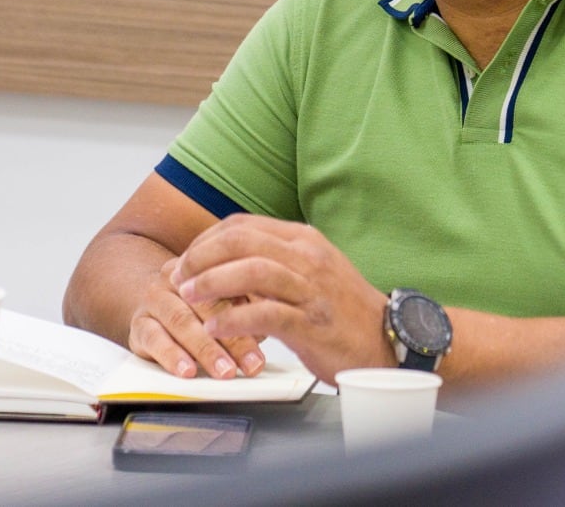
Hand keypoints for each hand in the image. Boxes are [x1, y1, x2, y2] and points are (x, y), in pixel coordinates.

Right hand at [127, 256, 265, 380]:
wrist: (155, 301)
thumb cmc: (204, 304)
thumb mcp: (230, 298)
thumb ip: (251, 303)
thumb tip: (278, 317)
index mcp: (205, 265)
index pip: (231, 283)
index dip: (254, 309)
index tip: (273, 333)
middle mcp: (178, 278)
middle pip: (208, 305)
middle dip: (234, 338)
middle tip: (252, 363)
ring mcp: (155, 299)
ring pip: (181, 321)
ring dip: (206, 349)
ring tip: (225, 371)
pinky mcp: (139, 324)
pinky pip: (153, 339)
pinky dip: (171, 357)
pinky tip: (187, 371)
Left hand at [170, 214, 394, 382]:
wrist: (386, 338)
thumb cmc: (341, 310)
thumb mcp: (308, 273)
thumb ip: (271, 264)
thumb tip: (221, 267)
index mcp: (303, 239)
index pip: (242, 226)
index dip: (205, 241)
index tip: (185, 261)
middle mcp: (306, 256)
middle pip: (241, 240)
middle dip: (201, 256)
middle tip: (179, 276)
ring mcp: (310, 288)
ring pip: (251, 270)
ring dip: (212, 282)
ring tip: (189, 296)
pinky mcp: (311, 321)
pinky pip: (265, 313)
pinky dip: (234, 319)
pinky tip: (216, 327)